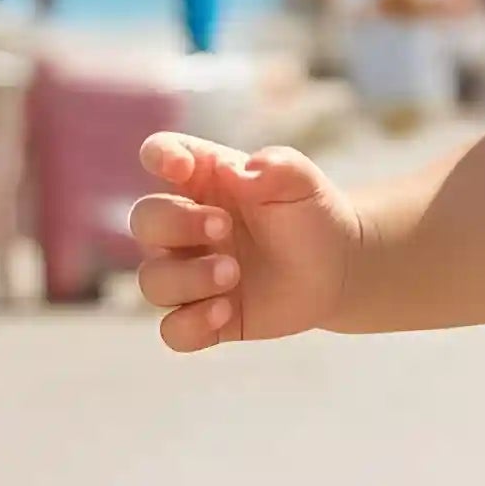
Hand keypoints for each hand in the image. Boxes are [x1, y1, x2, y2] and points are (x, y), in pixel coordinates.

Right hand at [128, 133, 359, 353]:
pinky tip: (224, 311)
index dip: (159, 157)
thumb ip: (276, 166)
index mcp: (202, 180)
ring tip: (233, 273)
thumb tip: (236, 171)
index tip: (180, 167)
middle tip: (223, 227)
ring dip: (188, 278)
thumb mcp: (302, 182)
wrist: (339, 266)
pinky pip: (173, 330)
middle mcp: (184, 226)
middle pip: (145, 220)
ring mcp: (189, 272)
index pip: (159, 155)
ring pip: (152, 280)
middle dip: (176, 223)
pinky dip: (190, 324)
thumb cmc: (310, 213)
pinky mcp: (203, 316)